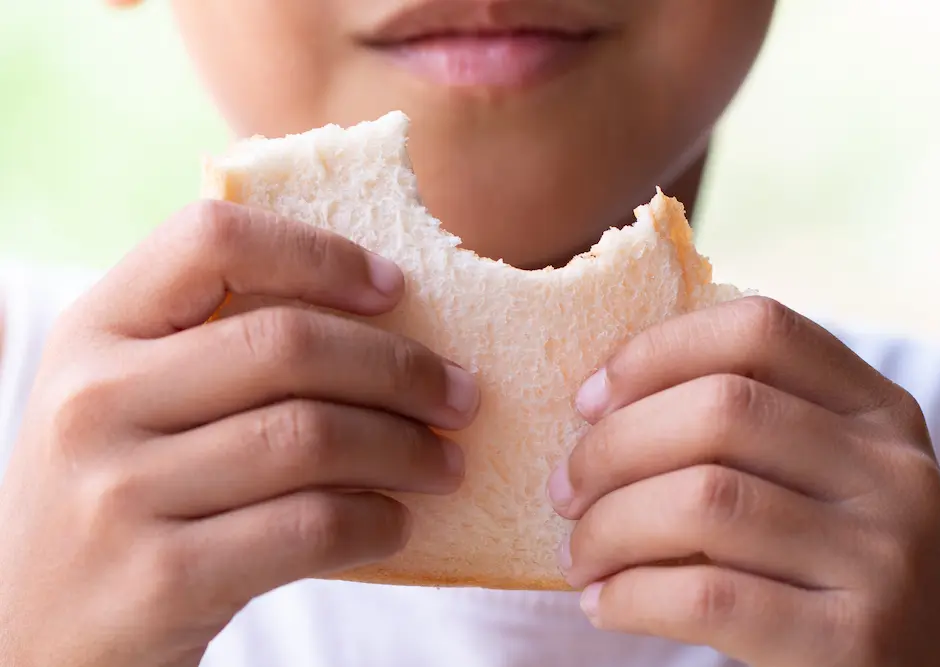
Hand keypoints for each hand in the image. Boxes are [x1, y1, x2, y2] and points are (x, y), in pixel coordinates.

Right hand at [0, 201, 479, 666]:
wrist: (37, 632)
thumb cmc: (116, 493)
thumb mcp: (128, 399)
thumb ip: (211, 343)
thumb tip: (381, 313)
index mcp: (96, 330)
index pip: (212, 240)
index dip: (320, 254)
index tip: (395, 289)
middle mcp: (96, 400)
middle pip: (288, 344)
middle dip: (402, 368)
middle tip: (461, 394)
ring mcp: (121, 492)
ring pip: (312, 437)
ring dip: (407, 449)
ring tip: (447, 462)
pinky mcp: (164, 578)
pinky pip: (310, 526)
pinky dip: (376, 520)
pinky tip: (396, 521)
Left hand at [549, 297, 939, 665]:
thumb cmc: (840, 567)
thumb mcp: (828, 477)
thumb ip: (752, 430)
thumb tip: (602, 408)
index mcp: (877, 410)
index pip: (759, 330)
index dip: (656, 352)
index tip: (589, 400)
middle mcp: (890, 470)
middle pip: (720, 410)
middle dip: (613, 447)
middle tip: (565, 489)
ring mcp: (880, 555)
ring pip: (703, 501)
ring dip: (609, 528)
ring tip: (580, 555)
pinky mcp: (852, 638)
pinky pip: (709, 597)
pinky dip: (632, 597)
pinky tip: (606, 603)